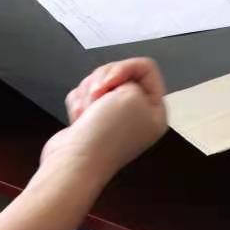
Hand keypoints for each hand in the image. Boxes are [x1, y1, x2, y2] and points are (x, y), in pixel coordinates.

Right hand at [39, 59, 167, 188]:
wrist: (74, 162)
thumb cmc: (107, 132)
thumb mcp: (131, 94)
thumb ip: (130, 77)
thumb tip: (114, 84)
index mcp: (155, 112)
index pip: (146, 68)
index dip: (125, 67)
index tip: (111, 81)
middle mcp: (136, 115)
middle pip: (119, 73)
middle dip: (103, 80)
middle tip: (97, 96)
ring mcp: (112, 119)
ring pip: (98, 83)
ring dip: (88, 93)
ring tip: (86, 113)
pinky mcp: (90, 121)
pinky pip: (83, 96)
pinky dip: (78, 104)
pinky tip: (79, 120)